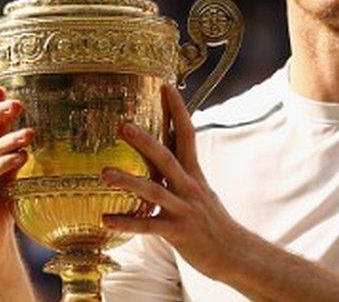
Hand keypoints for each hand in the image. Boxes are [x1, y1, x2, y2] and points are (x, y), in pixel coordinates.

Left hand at [101, 85, 248, 278]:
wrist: (234, 252)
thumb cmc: (211, 221)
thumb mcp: (200, 190)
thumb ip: (182, 172)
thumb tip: (168, 151)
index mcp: (194, 173)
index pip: (187, 134)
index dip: (177, 110)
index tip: (165, 86)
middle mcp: (190, 187)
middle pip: (167, 157)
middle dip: (145, 140)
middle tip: (122, 124)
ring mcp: (184, 209)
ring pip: (155, 191)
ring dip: (128, 181)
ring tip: (104, 173)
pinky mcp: (178, 232)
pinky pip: (149, 227)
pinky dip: (127, 223)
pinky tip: (105, 220)